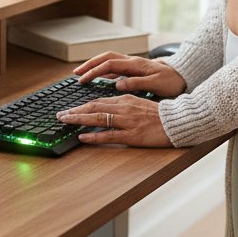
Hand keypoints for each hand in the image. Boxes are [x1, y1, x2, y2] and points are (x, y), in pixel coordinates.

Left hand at [56, 95, 173, 147]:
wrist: (177, 122)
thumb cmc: (160, 115)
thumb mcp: (139, 104)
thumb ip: (123, 105)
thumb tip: (107, 108)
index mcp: (125, 99)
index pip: (97, 101)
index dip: (81, 106)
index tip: (69, 110)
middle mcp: (123, 108)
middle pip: (93, 107)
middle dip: (74, 111)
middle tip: (60, 115)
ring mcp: (127, 122)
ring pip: (97, 118)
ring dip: (78, 119)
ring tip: (65, 121)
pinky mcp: (132, 135)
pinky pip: (109, 135)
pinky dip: (94, 136)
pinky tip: (83, 137)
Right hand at [72, 52, 186, 97]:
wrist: (185, 76)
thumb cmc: (172, 81)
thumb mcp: (155, 84)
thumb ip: (136, 83)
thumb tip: (117, 83)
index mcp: (135, 64)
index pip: (108, 65)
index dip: (93, 71)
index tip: (82, 79)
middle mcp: (132, 62)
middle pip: (105, 58)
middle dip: (89, 64)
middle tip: (75, 73)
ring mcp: (132, 65)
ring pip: (108, 61)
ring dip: (95, 66)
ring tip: (82, 74)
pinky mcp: (134, 69)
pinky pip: (115, 67)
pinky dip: (104, 71)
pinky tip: (99, 79)